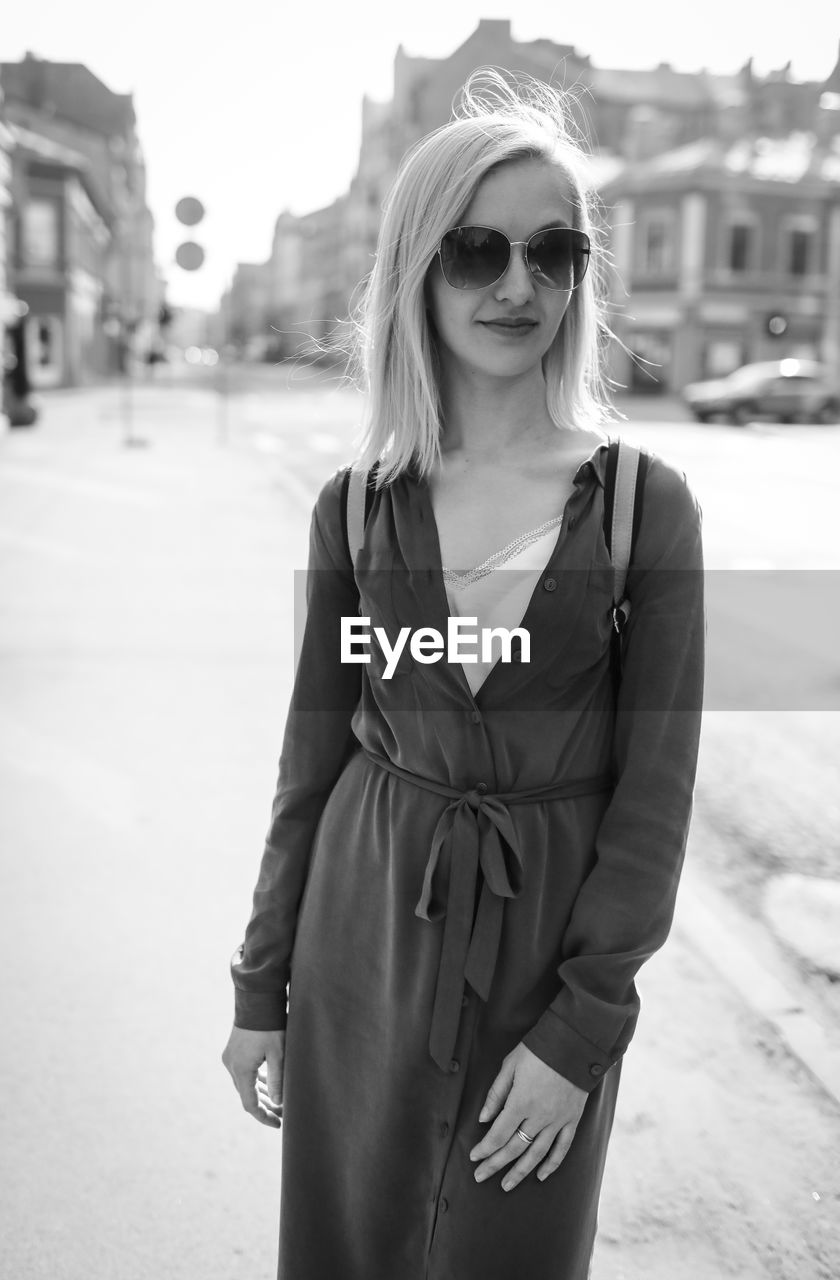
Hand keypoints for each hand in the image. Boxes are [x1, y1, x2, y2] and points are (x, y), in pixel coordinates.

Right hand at [221, 1026, 284, 1128]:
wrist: (256, 999)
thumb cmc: (270, 1025)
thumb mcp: (278, 1053)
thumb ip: (277, 1079)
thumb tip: (278, 1103)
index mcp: (241, 1070)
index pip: (250, 1104)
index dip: (264, 1116)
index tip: (278, 1123)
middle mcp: (232, 1066)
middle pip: (247, 1095)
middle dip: (265, 1106)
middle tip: (282, 1115)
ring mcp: (231, 1058)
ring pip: (245, 1084)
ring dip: (260, 1093)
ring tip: (278, 1102)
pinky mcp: (233, 1051)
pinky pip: (244, 1072)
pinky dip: (256, 1081)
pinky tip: (268, 1084)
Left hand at [469, 1043, 587, 1190]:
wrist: (573, 1043)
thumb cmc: (538, 1050)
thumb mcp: (510, 1065)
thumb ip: (496, 1093)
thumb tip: (483, 1118)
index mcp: (521, 1102)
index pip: (498, 1134)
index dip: (485, 1149)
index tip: (474, 1158)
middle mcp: (539, 1117)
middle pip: (514, 1148)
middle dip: (495, 1164)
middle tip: (480, 1177)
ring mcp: (557, 1120)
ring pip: (536, 1154)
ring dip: (520, 1172)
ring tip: (506, 1185)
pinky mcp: (572, 1120)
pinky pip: (562, 1148)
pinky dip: (552, 1164)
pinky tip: (541, 1175)